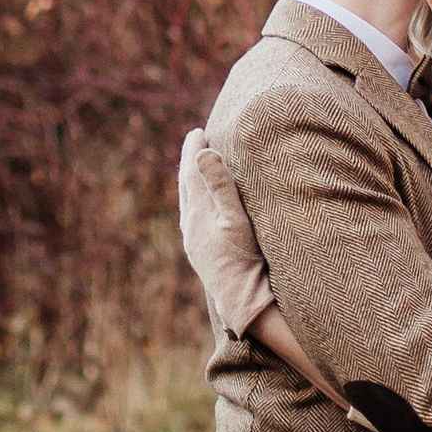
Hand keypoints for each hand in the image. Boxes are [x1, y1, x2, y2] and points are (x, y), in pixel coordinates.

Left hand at [177, 127, 278, 342]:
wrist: (242, 300)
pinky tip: (201, 207)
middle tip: (195, 142)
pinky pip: (192, 218)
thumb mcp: (236, 217)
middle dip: (190, 162)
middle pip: (186, 186)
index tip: (197, 131)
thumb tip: (202, 152)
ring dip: (192, 182)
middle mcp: (190, 225)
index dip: (194, 150)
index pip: (191, 172)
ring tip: (197, 169)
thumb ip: (220, 185)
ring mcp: (193, 241)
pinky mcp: (198, 253)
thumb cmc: (245, 257)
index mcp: (198, 212)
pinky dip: (195, 202)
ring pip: (188, 203)